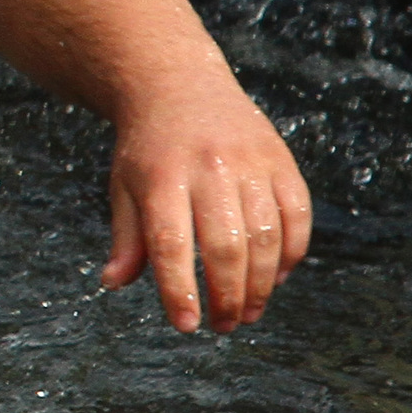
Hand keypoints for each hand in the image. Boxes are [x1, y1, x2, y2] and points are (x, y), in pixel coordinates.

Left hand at [102, 82, 311, 332]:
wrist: (179, 87)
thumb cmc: (148, 149)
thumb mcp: (124, 186)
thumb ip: (126, 237)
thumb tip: (113, 283)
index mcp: (161, 177)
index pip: (171, 244)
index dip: (180, 289)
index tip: (186, 325)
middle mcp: (208, 168)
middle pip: (225, 246)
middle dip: (228, 297)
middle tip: (224, 325)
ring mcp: (250, 163)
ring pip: (266, 236)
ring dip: (262, 285)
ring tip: (249, 312)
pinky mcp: (281, 161)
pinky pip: (297, 217)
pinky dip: (290, 254)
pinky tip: (275, 277)